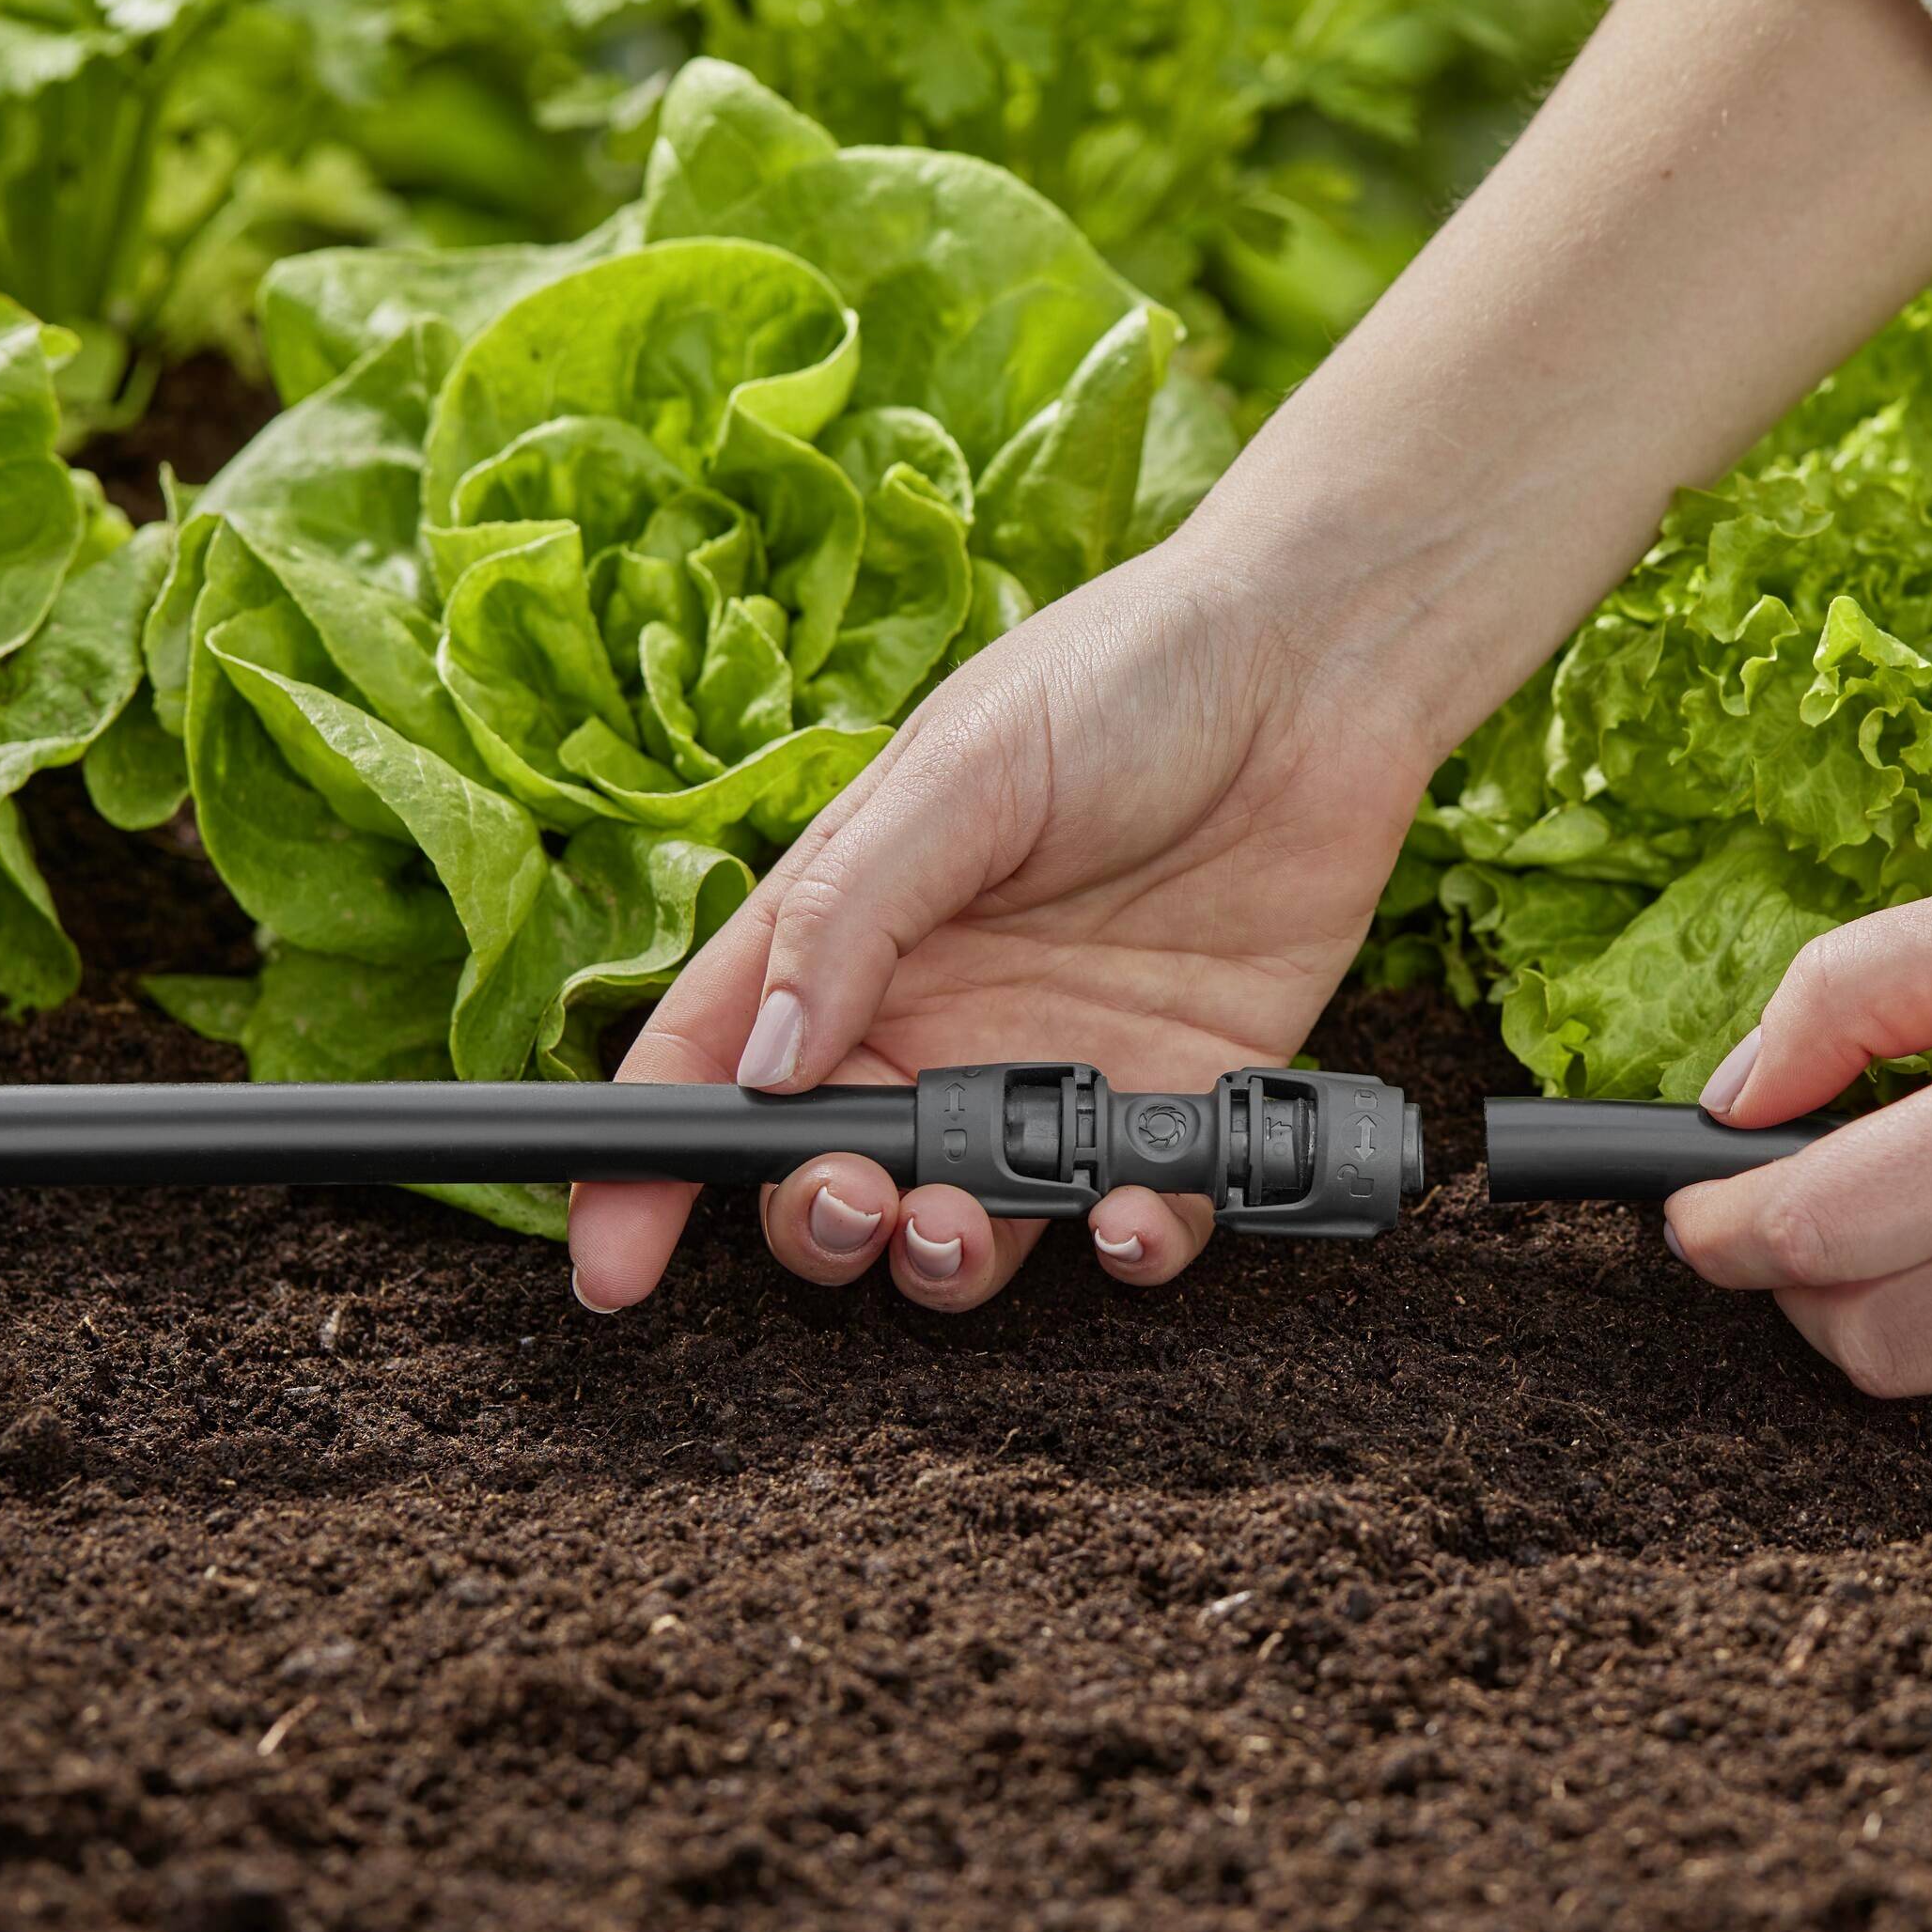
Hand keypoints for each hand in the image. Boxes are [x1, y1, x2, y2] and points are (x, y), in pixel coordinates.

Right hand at [566, 544, 1433, 1310]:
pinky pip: (1140, 1218)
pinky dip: (1129, 1243)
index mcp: (852, 931)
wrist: (1319, 666)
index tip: (612, 1265)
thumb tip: (769, 1062)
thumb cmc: (1124, 678)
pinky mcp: (1184, 1099)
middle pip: (835, 1171)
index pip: (719, 1065)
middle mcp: (941, 1019)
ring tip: (965, 1224)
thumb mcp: (964, 768)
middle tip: (859, 1203)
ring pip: (972, 1223)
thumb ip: (855, 909)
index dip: (651, 1171)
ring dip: (951, 1257)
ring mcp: (1058, 1069)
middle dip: (822, 1222)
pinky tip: (1132, 1214)